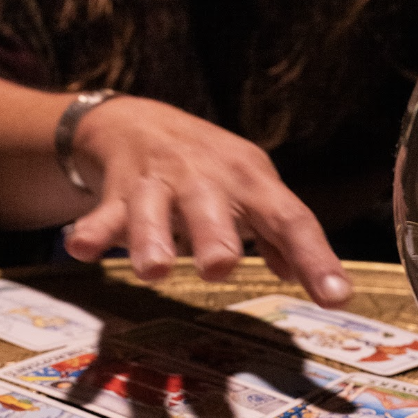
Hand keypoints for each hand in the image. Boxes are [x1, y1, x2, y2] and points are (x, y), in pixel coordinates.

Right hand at [62, 96, 351, 306]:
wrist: (138, 121)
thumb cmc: (209, 169)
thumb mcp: (252, 192)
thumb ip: (278, 237)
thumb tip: (312, 280)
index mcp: (252, 182)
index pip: (291, 219)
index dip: (316, 257)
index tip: (336, 297)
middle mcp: (207, 179)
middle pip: (213, 209)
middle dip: (214, 236)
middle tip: (219, 267)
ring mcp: (159, 183)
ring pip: (153, 210)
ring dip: (150, 239)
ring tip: (152, 270)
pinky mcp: (117, 190)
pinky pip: (103, 213)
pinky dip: (92, 230)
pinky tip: (81, 248)